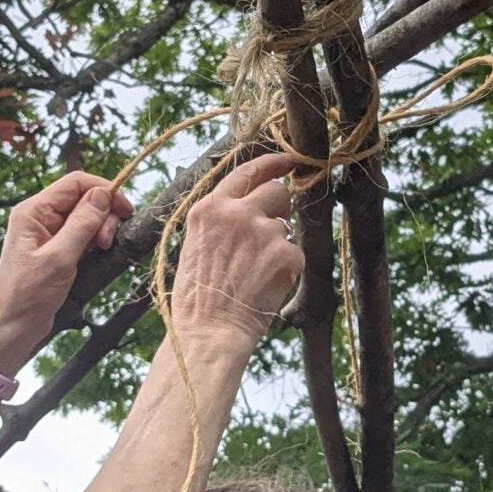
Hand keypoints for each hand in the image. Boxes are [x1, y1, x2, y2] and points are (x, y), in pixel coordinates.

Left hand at [0, 172, 131, 345]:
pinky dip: (93, 242)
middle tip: (107, 241)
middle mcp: (39, 217)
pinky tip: (97, 256)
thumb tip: (103, 194)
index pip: (75, 182)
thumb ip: (82, 223)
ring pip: (85, 217)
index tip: (126, 210)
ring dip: (100, 229)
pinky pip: (80, 235)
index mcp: (33, 211)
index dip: (104, 190)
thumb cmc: (29, 295)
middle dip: (103, 214)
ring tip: (103, 250)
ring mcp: (47, 234)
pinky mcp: (55, 250)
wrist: (12, 327)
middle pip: (82, 198)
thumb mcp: (60, 258)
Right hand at [169, 153, 302, 347]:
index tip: (289, 161)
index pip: (248, 171)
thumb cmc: (199, 296)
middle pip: (277, 191)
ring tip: (255, 272)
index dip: (273, 163)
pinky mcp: (285, 252)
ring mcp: (263, 231)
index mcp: (210, 208)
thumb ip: (222, 219)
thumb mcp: (197, 243)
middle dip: (280, 207)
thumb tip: (252, 205)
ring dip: (278, 244)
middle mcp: (236, 212)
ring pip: (286, 226)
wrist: (209, 330)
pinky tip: (267, 284)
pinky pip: (295, 251)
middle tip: (269, 234)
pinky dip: (287, 267)